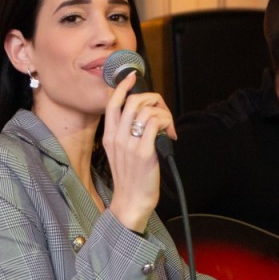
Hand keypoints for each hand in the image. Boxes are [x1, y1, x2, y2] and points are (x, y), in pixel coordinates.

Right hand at [104, 71, 176, 232]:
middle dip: (153, 100)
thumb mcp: (119, 154)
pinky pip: (155, 124)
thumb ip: (124, 134)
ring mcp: (130, 145)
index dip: (123, 86)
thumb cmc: (129, 179)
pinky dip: (166, 124)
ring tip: (168, 128)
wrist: (131, 202)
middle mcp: (117, 138)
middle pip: (133, 102)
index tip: (132, 77)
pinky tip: (169, 135)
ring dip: (163, 114)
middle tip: (162, 113)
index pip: (112, 103)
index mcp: (109, 137)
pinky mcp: (144, 152)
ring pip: (146, 111)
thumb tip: (142, 117)